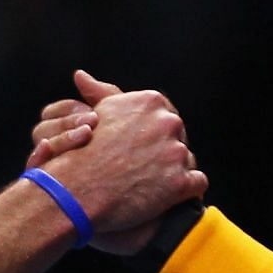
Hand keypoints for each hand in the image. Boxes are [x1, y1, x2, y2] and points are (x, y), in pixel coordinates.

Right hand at [36, 69, 204, 248]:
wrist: (75, 193)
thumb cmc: (81, 155)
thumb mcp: (93, 115)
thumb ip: (100, 93)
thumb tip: (82, 76)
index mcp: (150, 101)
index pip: (167, 115)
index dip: (153, 134)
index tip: (138, 148)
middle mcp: (167, 122)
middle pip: (179, 136)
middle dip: (165, 151)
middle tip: (142, 168)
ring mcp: (176, 152)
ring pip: (188, 160)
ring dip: (174, 172)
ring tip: (148, 184)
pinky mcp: (181, 182)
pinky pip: (198, 183)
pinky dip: (186, 191)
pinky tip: (167, 197)